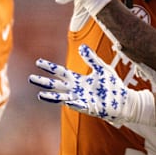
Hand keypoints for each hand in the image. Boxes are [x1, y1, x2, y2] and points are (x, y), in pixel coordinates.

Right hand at [28, 44, 155, 125]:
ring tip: (40, 95)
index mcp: (79, 81)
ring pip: (63, 98)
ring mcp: (81, 100)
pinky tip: (65, 101)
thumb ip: (92, 59)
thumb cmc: (113, 86)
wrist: (123, 100)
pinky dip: (72, 103)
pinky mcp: (89, 107)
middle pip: (57, 85)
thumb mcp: (102, 69)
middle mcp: (77, 90)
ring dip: (52, 97)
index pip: (61, 73)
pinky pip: (78, 105)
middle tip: (31, 78)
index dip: (50, 68)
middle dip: (44, 82)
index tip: (38, 62)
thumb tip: (82, 47)